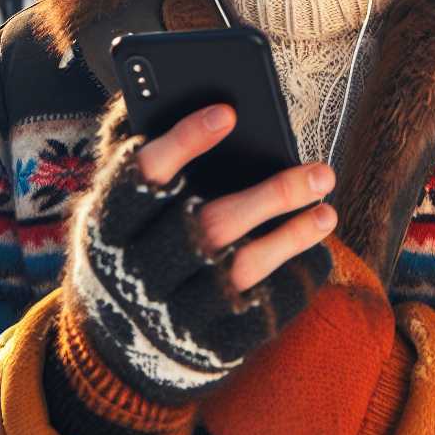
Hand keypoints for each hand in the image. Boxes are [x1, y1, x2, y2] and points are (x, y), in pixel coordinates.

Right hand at [58, 104, 335, 405]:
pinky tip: (316, 249)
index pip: (143, 176)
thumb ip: (131, 145)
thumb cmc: (127, 243)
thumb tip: (162, 87)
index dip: (183, 142)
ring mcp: (171, 316)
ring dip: (291, 237)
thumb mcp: (113, 200)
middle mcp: (136, 271)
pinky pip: (256, 313)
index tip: (229, 110)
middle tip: (323, 169)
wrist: (113, 346)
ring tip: (327, 206)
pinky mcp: (204, 347)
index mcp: (106, 223)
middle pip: (210, 227)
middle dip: (271, 195)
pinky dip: (289, 279)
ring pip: (241, 269)